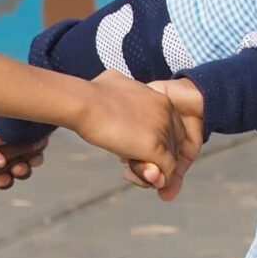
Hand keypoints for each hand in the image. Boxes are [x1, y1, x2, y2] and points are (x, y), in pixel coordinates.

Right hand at [72, 71, 197, 196]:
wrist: (84, 102)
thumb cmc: (91, 93)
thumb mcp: (113, 81)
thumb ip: (122, 87)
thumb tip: (112, 80)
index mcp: (163, 99)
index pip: (171, 128)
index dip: (153, 140)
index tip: (131, 144)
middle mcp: (169, 114)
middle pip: (172, 144)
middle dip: (154, 156)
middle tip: (129, 160)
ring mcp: (163, 131)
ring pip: (168, 160)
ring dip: (150, 168)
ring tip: (129, 167)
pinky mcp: (154, 148)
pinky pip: (164, 170)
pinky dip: (153, 178)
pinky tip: (133, 174)